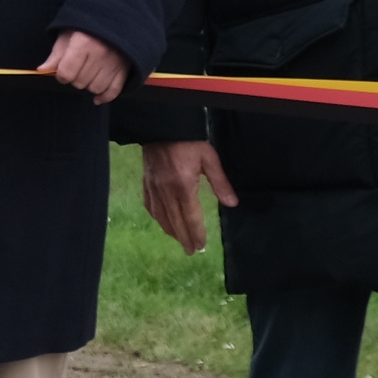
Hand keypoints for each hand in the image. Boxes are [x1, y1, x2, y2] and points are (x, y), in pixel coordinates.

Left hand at [39, 29, 129, 105]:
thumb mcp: (67, 34)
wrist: (115, 20)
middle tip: (76, 69)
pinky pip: (113, 90)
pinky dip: (104, 96)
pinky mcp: (124, 69)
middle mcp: (100, 54)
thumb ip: (56, 54)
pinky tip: (97, 98)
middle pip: (80, 82)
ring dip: (88, 86)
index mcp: (83, 43)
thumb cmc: (86, 28)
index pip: (66, 73)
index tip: (62, 72)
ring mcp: (114, 63)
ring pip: (95, 88)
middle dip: (74, 79)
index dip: (61, 75)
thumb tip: (42, 70)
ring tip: (87, 75)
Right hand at [141, 139, 236, 254]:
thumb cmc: (189, 141)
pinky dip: (157, 217)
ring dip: (170, 231)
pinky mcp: (146, 182)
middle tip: (191, 251)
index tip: (201, 246)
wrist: (161, 126)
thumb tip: (232, 203)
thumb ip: (220, 183)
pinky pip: (150, 205)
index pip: (191, 217)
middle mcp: (166, 191)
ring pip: (161, 216)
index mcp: (183, 186)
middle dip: (184, 238)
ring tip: (179, 240)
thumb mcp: (209, 159)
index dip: (196, 233)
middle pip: (175, 221)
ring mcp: (153, 188)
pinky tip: (162, 222)